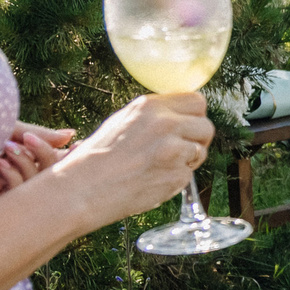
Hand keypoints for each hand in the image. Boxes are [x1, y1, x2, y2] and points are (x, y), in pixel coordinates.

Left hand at [0, 123, 75, 202]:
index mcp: (24, 158)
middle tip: (29, 139)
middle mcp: (19, 176)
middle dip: (45, 156)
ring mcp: (9, 193)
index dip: (67, 156)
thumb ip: (41, 136)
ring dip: (25, 163)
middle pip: (50, 175)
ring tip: (8, 146)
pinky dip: (14, 177)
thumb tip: (72, 135)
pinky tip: (1, 163)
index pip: (53, 161)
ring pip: (37, 186)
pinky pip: (20, 197)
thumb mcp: (10, 131)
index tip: (76, 145)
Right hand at [43, 93, 213, 228]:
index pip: (196, 101)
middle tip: (180, 149)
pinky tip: (154, 179)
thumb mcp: (123, 121)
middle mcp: (166, 124)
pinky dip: (177, 178)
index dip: (193, 115)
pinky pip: (189, 174)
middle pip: (206, 125)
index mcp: (151, 106)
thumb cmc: (97, 157)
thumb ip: (154, 116)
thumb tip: (178, 115)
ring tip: (162, 165)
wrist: (83, 189)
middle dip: (197, 137)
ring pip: (202, 150)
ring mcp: (174, 150)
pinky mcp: (177, 175)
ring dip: (189, 159)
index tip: (187, 125)